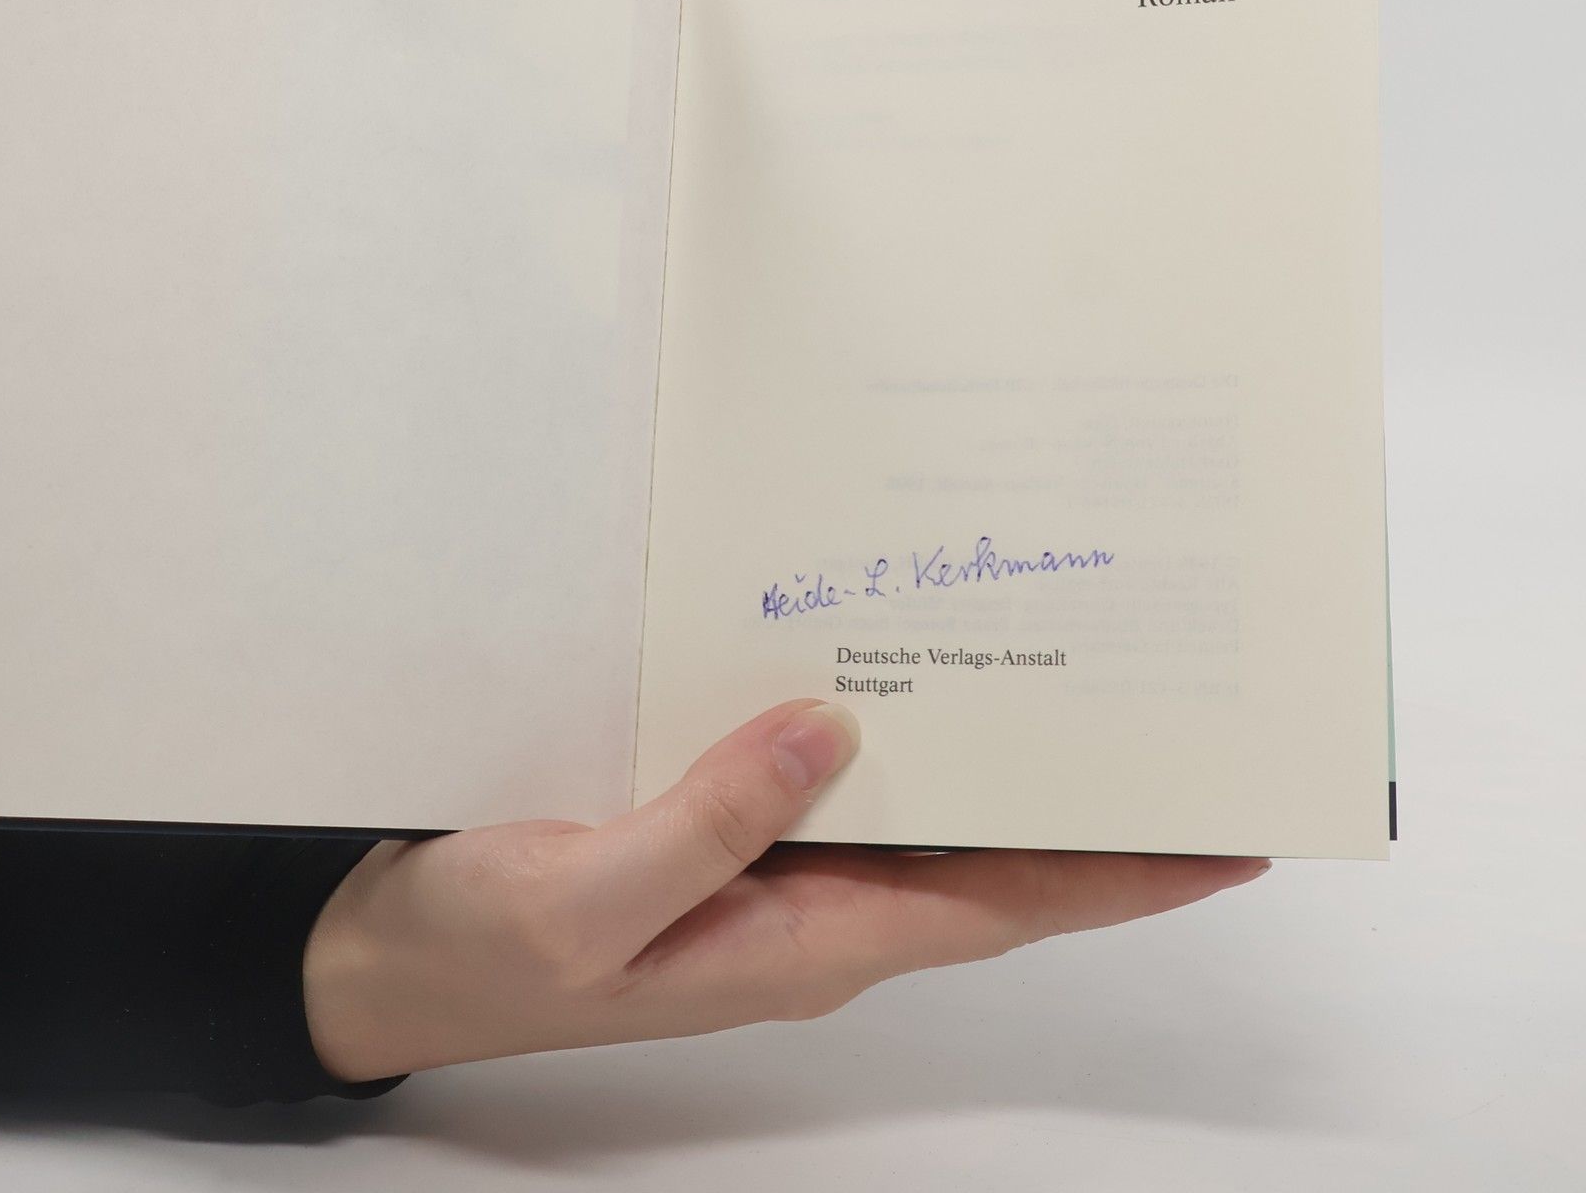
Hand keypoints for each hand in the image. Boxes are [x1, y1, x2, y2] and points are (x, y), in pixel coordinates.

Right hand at [301, 699, 1270, 1078]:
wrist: (382, 957)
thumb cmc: (475, 952)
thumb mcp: (583, 902)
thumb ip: (709, 824)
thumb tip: (836, 732)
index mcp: (799, 946)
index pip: (997, 908)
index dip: (1119, 878)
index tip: (1231, 835)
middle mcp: (803, 908)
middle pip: (977, 857)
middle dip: (1081, 801)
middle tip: (1167, 710)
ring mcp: (757, 866)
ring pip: (906, 808)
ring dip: (985, 752)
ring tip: (1066, 665)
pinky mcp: (708, 821)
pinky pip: (819, 771)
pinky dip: (873, 723)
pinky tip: (885, 657)